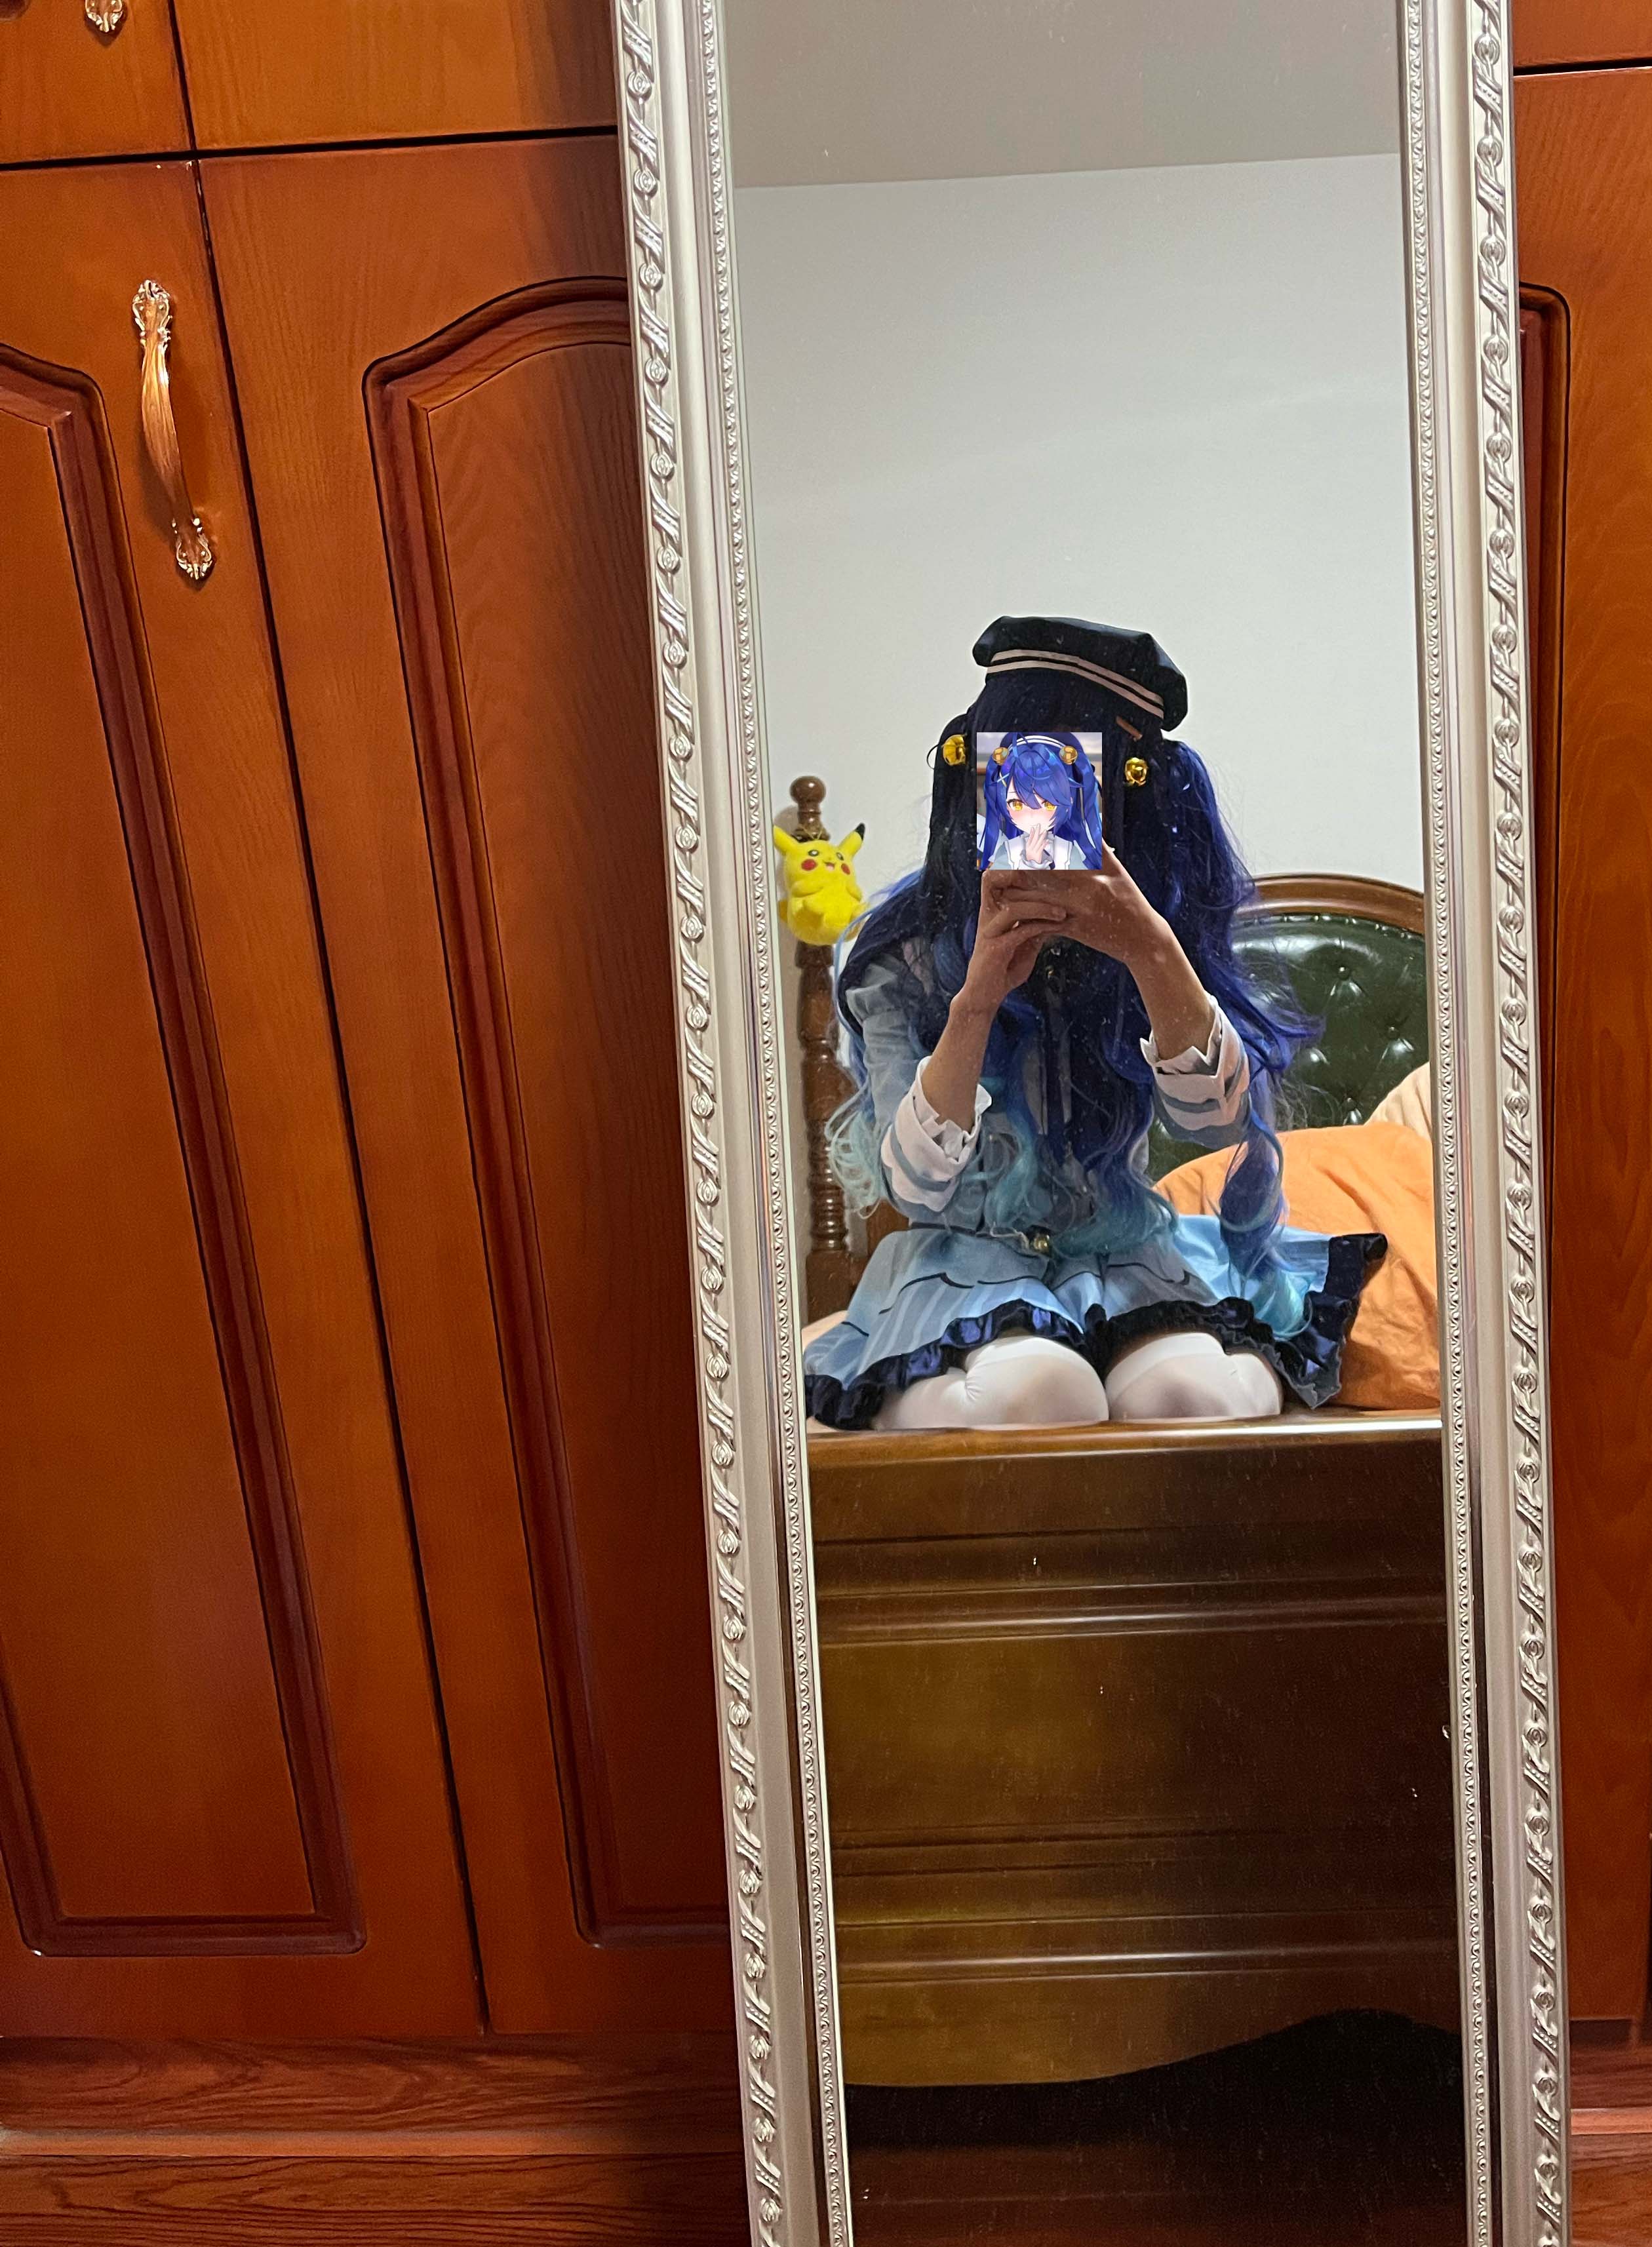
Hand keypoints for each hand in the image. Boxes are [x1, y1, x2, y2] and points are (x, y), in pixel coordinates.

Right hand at [960, 870, 1068, 1014]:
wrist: (986, 996)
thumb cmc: (1005, 968)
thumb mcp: (1026, 942)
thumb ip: (1036, 925)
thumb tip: (1059, 911)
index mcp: (992, 909)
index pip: (997, 876)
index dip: (1013, 864)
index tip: (1042, 863)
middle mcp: (988, 915)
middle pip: (993, 879)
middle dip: (1019, 873)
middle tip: (1050, 876)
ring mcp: (989, 931)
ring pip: (1014, 908)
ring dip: (1042, 907)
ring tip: (1063, 913)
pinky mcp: (995, 948)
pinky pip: (1020, 931)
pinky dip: (1042, 927)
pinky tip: (1059, 926)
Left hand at [992, 846, 1162, 968]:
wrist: (1143, 939)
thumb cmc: (1130, 902)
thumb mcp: (1118, 871)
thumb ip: (1100, 849)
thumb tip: (1086, 824)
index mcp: (1097, 869)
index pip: (1062, 851)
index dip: (1036, 843)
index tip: (1015, 836)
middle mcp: (1088, 887)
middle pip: (1044, 873)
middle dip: (1017, 866)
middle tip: (994, 861)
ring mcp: (1080, 909)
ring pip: (1038, 897)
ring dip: (1016, 891)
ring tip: (996, 884)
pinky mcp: (1074, 929)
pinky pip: (1044, 921)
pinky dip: (1027, 915)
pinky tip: (1011, 911)